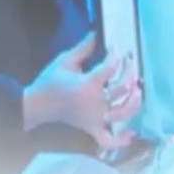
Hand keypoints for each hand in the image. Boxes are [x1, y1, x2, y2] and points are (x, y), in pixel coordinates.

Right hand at [23, 32, 142, 149]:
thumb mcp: (65, 61)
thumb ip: (84, 48)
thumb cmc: (49, 82)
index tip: (116, 48)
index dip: (117, 55)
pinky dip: (120, 140)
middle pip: (123, 88)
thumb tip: (96, 32)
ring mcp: (94, 118)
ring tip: (137, 91)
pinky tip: (131, 134)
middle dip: (130, 73)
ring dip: (134, 102)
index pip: (112, 67)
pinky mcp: (91, 129)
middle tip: (130, 64)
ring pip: (122, 113)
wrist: (35, 105)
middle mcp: (95, 103)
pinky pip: (108, 140)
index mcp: (88, 85)